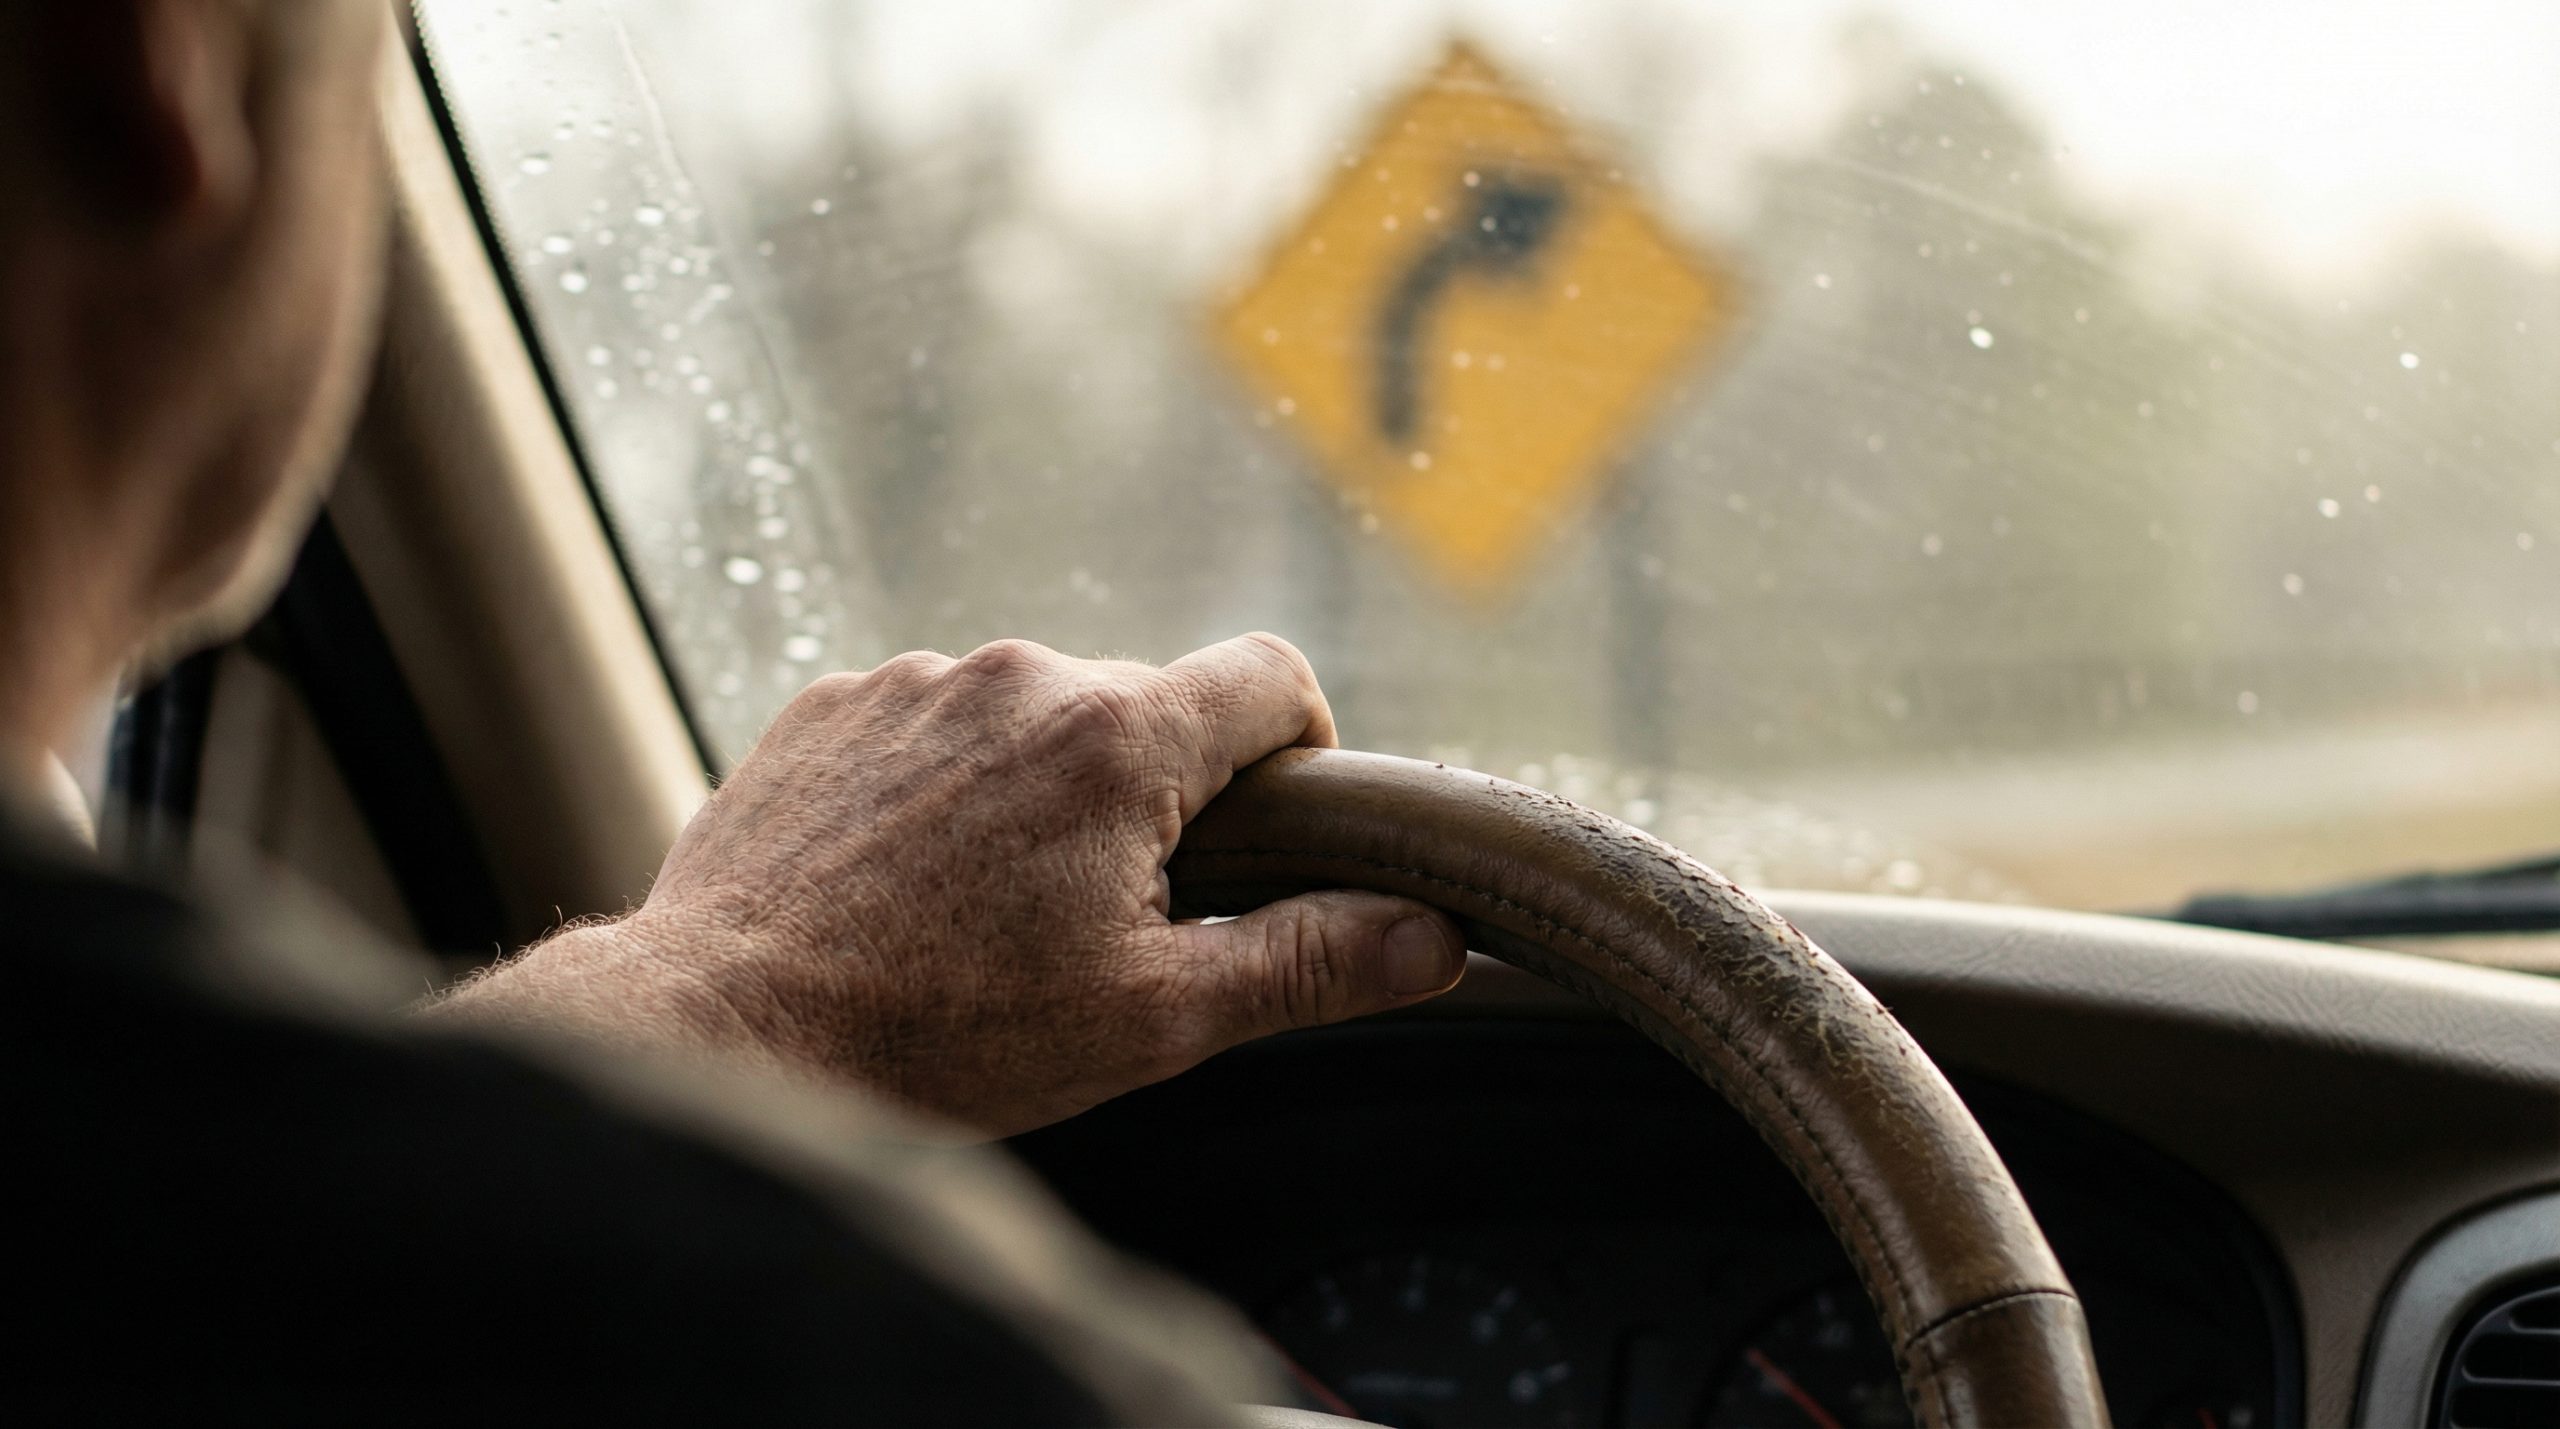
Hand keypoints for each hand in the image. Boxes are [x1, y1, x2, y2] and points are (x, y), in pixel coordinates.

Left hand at [436, 634, 1466, 1135]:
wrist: (723, 1029)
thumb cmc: (943, 1037)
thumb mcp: (1153, 1021)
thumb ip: (1307, 963)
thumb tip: (1435, 936)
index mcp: (1120, 737)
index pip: (1270, 675)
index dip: (1300, 746)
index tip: (1275, 827)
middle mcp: (1019, 674)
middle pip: (1147, 704)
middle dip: (1158, 792)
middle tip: (1115, 916)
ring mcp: (911, 682)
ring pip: (1032, 713)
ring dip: (1043, 788)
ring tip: (990, 911)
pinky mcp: (827, 705)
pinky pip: (929, 722)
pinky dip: (944, 785)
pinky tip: (906, 884)